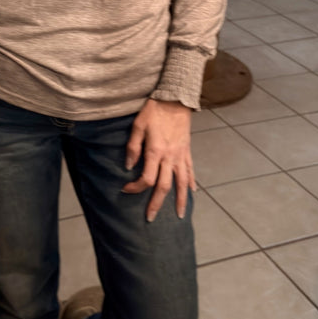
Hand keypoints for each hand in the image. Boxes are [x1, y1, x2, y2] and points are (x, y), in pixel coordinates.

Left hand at [122, 99, 195, 221]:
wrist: (175, 99)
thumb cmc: (153, 111)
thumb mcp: (138, 126)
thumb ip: (132, 147)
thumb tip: (128, 166)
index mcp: (155, 152)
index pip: (146, 178)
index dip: (135, 188)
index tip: (126, 189)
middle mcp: (169, 157)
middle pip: (164, 186)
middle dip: (156, 204)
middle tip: (151, 219)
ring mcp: (180, 155)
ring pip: (182, 183)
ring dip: (180, 200)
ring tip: (179, 215)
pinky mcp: (187, 151)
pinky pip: (191, 170)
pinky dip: (191, 183)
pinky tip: (191, 192)